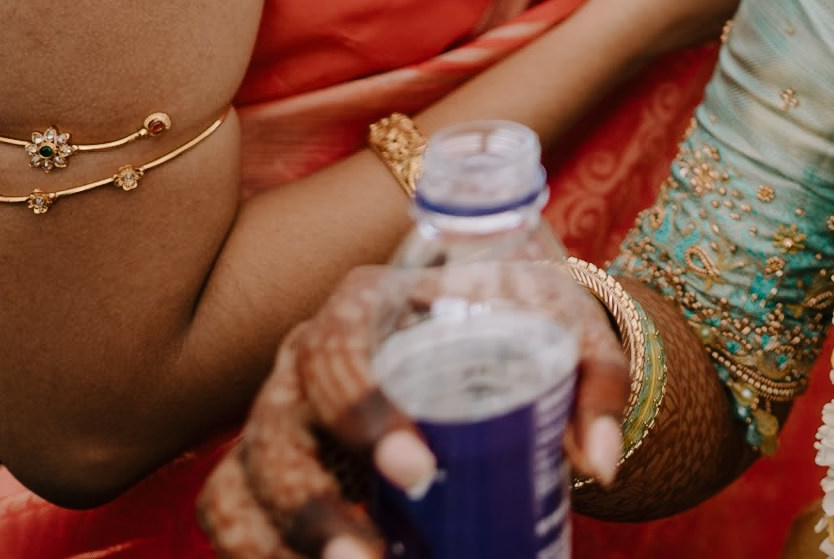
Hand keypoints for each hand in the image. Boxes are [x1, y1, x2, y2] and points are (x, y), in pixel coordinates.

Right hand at [197, 262, 628, 558]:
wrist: (491, 310)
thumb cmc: (520, 306)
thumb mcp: (564, 321)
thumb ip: (594, 380)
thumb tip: (601, 463)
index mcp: (366, 301)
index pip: (337, 348)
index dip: (362, 411)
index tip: (419, 470)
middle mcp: (305, 354)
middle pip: (274, 428)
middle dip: (314, 505)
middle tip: (372, 555)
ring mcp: (279, 409)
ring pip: (243, 478)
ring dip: (282, 540)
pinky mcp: (271, 461)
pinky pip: (233, 509)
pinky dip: (254, 550)